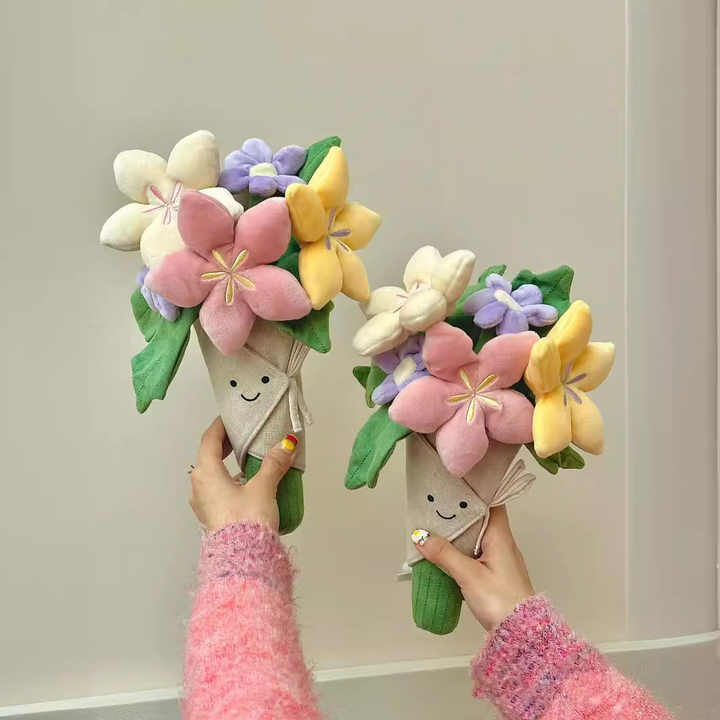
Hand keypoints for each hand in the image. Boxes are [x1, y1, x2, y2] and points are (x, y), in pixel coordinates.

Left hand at [188, 417, 297, 531]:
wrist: (242, 561)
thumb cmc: (246, 521)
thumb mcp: (263, 487)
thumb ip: (274, 463)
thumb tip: (286, 444)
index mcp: (205, 473)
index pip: (209, 439)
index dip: (220, 425)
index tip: (230, 417)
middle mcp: (199, 487)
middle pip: (209, 456)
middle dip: (225, 445)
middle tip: (241, 436)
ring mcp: (203, 504)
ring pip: (213, 475)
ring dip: (228, 465)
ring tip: (249, 461)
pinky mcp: (212, 517)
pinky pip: (218, 491)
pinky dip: (230, 481)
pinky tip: (248, 486)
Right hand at [412, 505, 533, 631]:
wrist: (522, 634)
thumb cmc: (501, 601)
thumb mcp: (469, 576)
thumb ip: (444, 554)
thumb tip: (420, 537)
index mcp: (501, 536)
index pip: (492, 503)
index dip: (474, 493)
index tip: (454, 487)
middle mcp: (503, 543)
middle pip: (481, 518)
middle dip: (460, 512)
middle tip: (437, 504)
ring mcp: (501, 558)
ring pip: (478, 536)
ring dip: (459, 532)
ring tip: (435, 525)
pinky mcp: (496, 573)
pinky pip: (477, 552)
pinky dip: (462, 548)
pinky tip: (446, 552)